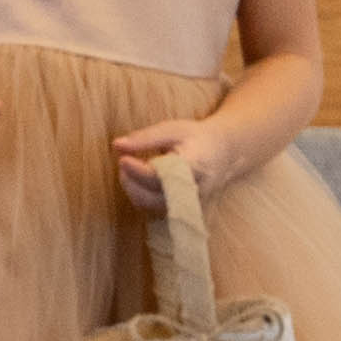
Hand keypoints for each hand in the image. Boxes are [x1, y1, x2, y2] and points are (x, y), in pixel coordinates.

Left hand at [112, 115, 231, 214]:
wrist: (224, 153)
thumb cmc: (197, 138)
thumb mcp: (174, 129)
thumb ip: (145, 138)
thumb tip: (116, 145)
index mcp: (194, 167)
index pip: (159, 176)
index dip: (137, 170)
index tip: (122, 158)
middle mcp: (193, 191)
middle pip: (151, 196)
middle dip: (131, 181)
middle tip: (124, 161)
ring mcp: (188, 204)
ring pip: (150, 205)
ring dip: (133, 189)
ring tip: (130, 170)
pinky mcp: (181, 210)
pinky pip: (153, 208)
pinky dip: (141, 195)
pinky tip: (140, 180)